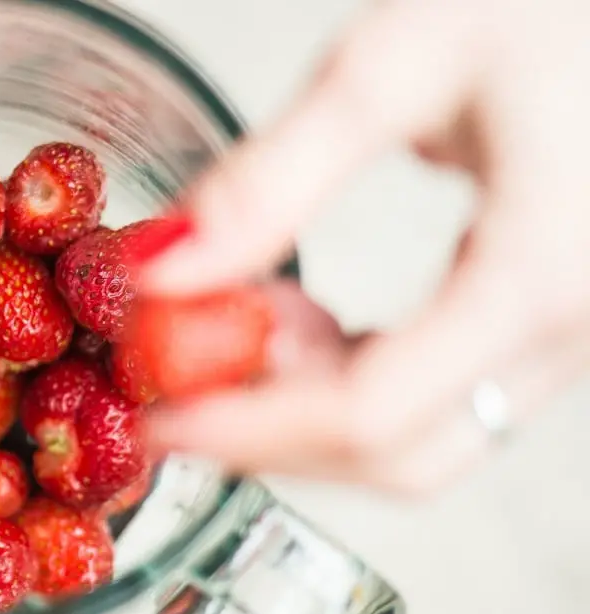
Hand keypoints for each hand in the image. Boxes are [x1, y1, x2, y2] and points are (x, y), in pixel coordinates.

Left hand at [142, 0, 589, 494]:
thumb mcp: (398, 62)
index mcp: (542, 275)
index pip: (370, 415)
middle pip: (402, 455)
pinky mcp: (556, 315)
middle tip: (175, 392)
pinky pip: (449, 393)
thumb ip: (275, 176)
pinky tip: (298, 320)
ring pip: (428, 438)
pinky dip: (358, 379)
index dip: (248, 430)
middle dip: (272, 439)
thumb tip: (168, 268)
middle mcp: (575, 327)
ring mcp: (574, 331)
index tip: (162, 418)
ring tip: (228, 331)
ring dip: (310, 410)